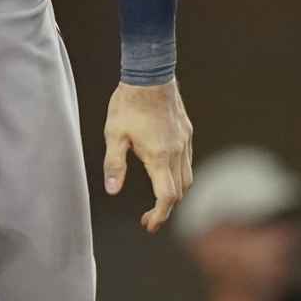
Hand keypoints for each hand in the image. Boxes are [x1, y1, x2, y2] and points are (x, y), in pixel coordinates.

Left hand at [103, 78, 192, 230]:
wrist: (150, 75)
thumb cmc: (128, 104)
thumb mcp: (113, 135)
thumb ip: (114, 164)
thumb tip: (112, 191)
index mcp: (159, 156)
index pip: (167, 197)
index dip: (159, 216)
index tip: (148, 224)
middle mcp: (176, 151)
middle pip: (180, 191)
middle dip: (165, 208)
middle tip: (148, 216)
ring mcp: (184, 141)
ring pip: (187, 176)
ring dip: (174, 191)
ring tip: (157, 197)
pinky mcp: (186, 132)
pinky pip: (187, 160)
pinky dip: (178, 173)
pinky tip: (162, 169)